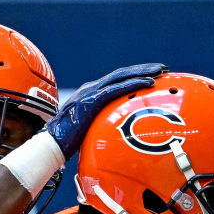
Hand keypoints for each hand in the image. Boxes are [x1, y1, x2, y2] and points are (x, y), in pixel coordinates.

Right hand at [45, 65, 166, 158]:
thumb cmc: (67, 142)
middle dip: (143, 69)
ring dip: (143, 72)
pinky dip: (134, 84)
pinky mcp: (91, 100)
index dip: (134, 76)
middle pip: (121, 74)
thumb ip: (101, 126)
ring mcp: (90, 93)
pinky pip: (117, 89)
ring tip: (160, 72)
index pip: (116, 81)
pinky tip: (149, 83)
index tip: (151, 76)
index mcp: (90, 94)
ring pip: (121, 77)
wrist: (51, 145)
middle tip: (162, 68)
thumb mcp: (89, 130)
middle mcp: (91, 89)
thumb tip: (113, 137)